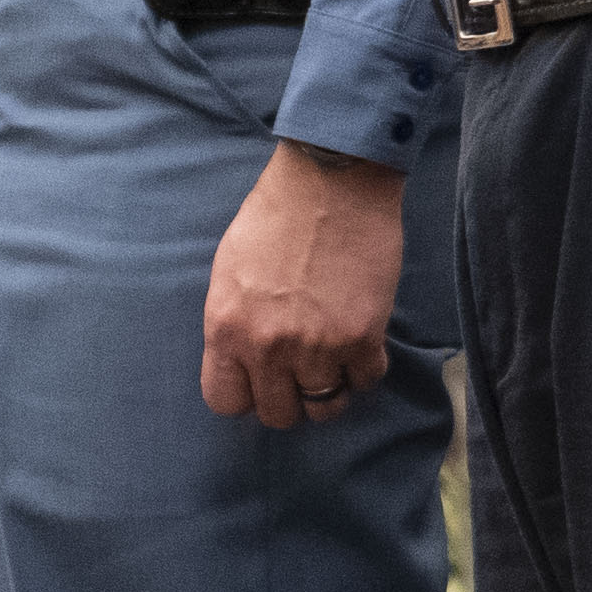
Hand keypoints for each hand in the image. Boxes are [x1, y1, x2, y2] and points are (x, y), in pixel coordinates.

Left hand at [198, 141, 401, 427]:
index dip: (248, 395)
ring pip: (325, 406)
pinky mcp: (362, 335)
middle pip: (278, 413)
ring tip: (337, 359)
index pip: (225, 401)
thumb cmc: (277, 214)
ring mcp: (316, 345)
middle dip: (292, 397)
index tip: (264, 380)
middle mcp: (267, 345)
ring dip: (332, 386)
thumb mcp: (229, 271)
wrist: (332, 179)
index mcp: (225, 328)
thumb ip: (234, 322)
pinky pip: (366, 380)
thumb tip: (245, 359)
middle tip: (304, 372)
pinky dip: (366, 367)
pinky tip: (363, 342)